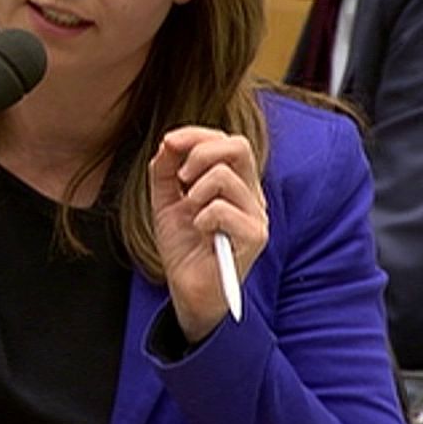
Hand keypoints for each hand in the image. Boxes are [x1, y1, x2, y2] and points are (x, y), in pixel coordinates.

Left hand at [149, 126, 267, 339]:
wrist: (186, 289)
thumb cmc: (183, 246)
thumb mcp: (166, 201)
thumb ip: (166, 170)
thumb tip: (169, 141)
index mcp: (235, 182)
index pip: (227, 141)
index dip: (196, 135)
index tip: (168, 143)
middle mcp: (251, 194)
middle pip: (239, 146)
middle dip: (200, 153)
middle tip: (181, 179)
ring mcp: (257, 215)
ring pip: (224, 176)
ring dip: (194, 193)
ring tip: (190, 214)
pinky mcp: (255, 237)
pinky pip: (222, 209)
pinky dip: (201, 217)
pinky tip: (201, 232)